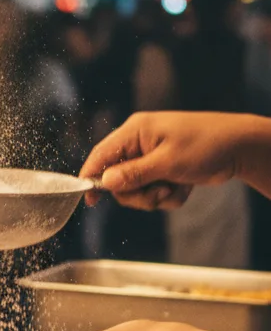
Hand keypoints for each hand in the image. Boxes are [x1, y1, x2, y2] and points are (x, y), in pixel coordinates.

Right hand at [80, 111, 261, 209]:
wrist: (242, 148)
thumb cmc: (207, 145)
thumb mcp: (168, 162)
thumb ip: (134, 173)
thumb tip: (106, 182)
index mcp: (135, 131)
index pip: (101, 154)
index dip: (91, 176)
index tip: (90, 199)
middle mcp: (139, 143)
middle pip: (117, 178)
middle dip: (137, 193)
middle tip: (157, 195)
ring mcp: (151, 157)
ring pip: (136, 188)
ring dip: (155, 196)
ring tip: (174, 189)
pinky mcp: (163, 169)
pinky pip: (153, 190)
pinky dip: (168, 195)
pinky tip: (184, 186)